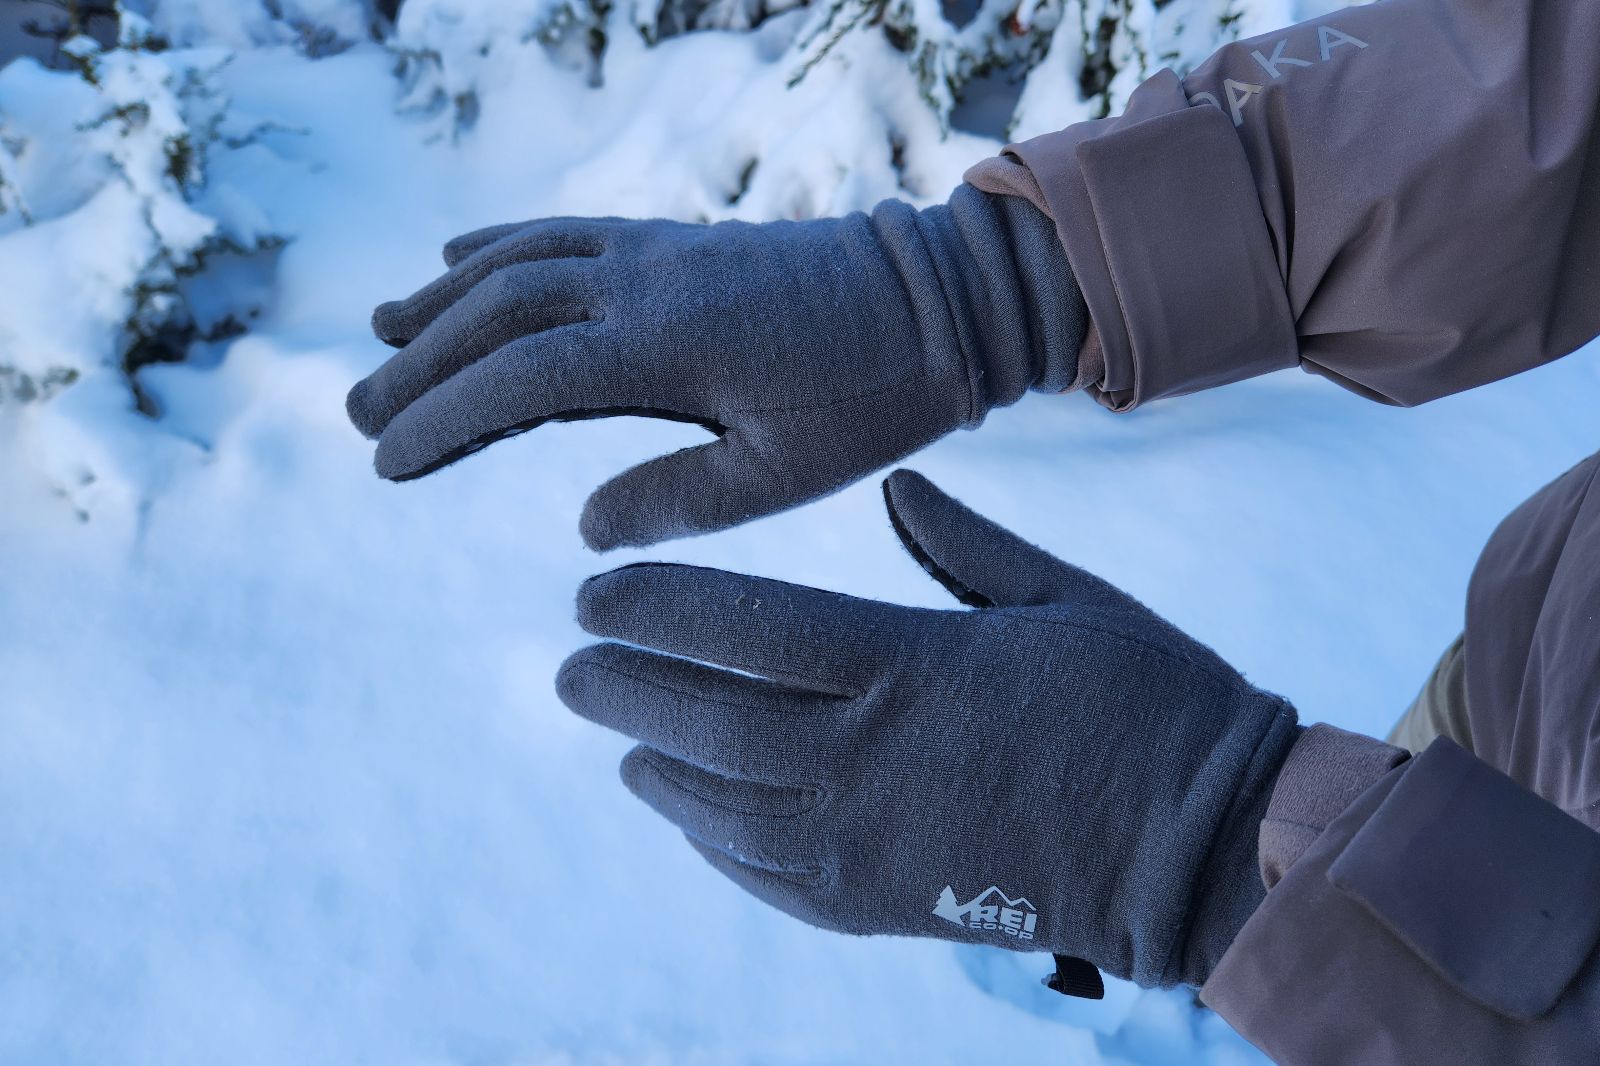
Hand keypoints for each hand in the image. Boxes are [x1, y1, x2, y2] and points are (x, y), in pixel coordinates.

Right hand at [347, 187, 1085, 549]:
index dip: (445, 419)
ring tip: (382, 333)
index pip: (520, 378)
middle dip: (422, 362)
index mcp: (668, 347)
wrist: (939, 300)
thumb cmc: (872, 399)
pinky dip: (503, 243)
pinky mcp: (676, 239)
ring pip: (522, 259)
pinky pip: (567, 230)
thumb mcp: (787, 474)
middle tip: (359, 414)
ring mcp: (659, 250)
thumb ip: (681, 498)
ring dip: (446, 296)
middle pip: (499, 310)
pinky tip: (460, 257)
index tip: (386, 460)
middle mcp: (647, 282)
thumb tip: (585, 528)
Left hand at [556, 471, 1300, 987]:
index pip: (743, 626)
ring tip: (615, 735)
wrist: (1204, 848)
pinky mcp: (881, 907)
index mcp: (911, 663)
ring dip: (653, 763)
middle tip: (572, 664)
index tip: (593, 594)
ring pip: (718, 802)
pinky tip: (686, 811)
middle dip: (622, 686)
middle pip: (705, 717)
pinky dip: (710, 839)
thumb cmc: (1149, 700)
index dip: (654, 607)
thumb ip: (963, 541)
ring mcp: (869, 842)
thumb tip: (895, 484)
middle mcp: (870, 756)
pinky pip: (765, 873)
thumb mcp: (1062, 594)